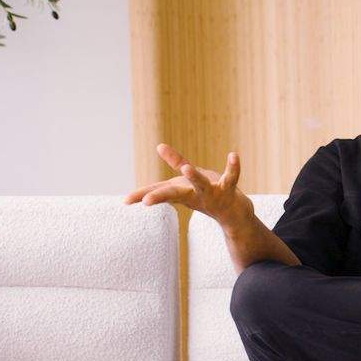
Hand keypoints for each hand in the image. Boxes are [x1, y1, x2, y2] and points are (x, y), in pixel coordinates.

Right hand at [123, 143, 254, 229]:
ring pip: (201, 184)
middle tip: (145, 201)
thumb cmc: (208, 194)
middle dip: (160, 197)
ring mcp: (211, 193)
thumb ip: (176, 162)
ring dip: (194, 177)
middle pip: (173, 194)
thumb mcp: (190, 180)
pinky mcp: (228, 190)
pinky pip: (231, 177)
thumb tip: (159, 145)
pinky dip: (233, 167)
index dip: (142, 195)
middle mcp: (193, 195)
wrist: (234, 214)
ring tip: (186, 168)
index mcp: (181, 192)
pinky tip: (233, 155)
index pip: (158, 192)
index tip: (125, 201)